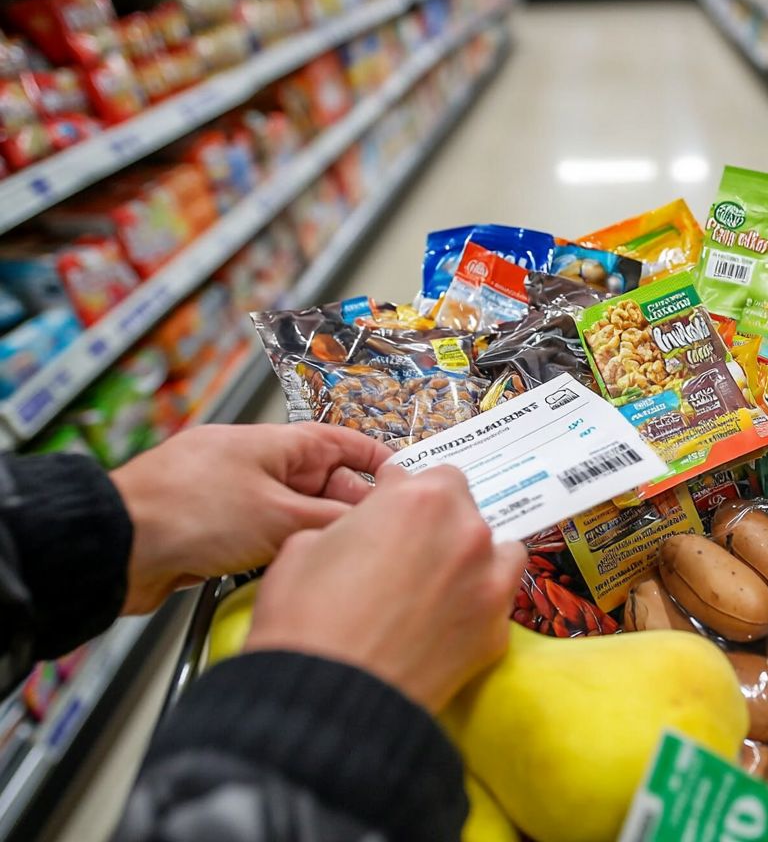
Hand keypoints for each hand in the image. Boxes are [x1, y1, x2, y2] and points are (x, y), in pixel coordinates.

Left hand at [112, 423, 390, 614]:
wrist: (115, 547)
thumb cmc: (187, 512)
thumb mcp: (279, 518)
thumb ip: (331, 523)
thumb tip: (371, 525)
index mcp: (273, 444)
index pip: (341, 441)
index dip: (377, 459)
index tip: (406, 478)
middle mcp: (255, 465)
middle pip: (322, 482)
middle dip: (350, 507)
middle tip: (379, 535)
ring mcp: (233, 497)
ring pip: (295, 514)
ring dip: (315, 535)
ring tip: (341, 558)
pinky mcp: (214, 530)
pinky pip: (266, 537)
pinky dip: (284, 551)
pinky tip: (298, 572)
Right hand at [245, 464, 525, 711]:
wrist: (328, 700)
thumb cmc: (305, 620)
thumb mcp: (305, 544)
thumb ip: (353, 521)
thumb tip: (366, 525)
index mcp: (421, 499)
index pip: (436, 475)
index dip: (412, 494)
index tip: (396, 512)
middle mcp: (467, 532)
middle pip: (467, 511)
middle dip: (441, 525)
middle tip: (408, 555)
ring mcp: (489, 581)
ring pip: (499, 550)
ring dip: (474, 558)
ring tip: (438, 585)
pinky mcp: (496, 631)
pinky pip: (499, 601)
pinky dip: (480, 603)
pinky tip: (448, 621)